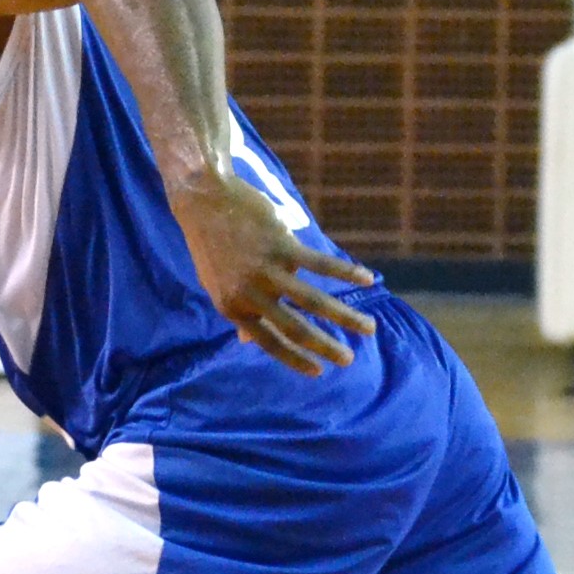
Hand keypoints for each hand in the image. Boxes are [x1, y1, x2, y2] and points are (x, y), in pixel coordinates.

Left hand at [168, 168, 376, 375]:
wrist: (204, 201)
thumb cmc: (213, 245)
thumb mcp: (216, 285)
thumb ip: (237, 311)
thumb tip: (246, 341)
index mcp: (233, 308)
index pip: (268, 342)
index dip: (295, 359)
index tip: (319, 372)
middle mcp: (250, 294)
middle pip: (296, 328)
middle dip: (327, 347)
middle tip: (350, 360)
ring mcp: (267, 270)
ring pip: (314, 301)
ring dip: (345, 317)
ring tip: (369, 328)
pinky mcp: (283, 246)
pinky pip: (322, 265)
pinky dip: (347, 273)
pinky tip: (368, 279)